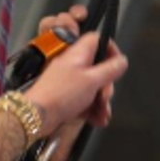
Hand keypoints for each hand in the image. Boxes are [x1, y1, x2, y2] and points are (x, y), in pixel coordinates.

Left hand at [22, 9, 126, 128]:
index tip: (117, 64)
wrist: (36, 115)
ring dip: (101, 102)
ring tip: (102, 114)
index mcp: (78, 54)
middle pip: (99, 69)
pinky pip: (85, 101)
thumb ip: (110, 70)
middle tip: (105, 97)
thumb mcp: (92, 80)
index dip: (110, 50)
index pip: (98, 40)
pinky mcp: (66, 97)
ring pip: (93, 88)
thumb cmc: (60, 95)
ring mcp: (69, 82)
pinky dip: (92, 110)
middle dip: (107, 86)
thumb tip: (122, 60)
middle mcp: (73, 65)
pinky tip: (97, 120)